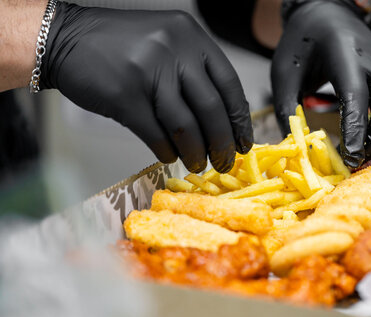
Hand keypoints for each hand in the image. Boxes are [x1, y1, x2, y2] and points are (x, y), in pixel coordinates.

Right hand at [42, 3, 252, 172]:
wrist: (67, 38)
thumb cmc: (121, 45)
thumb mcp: (167, 44)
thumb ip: (195, 75)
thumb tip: (222, 123)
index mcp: (192, 38)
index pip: (230, 85)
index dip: (240, 120)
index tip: (244, 143)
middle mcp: (174, 51)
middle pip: (211, 109)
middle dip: (222, 143)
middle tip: (224, 162)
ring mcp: (148, 72)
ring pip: (185, 126)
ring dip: (195, 153)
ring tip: (197, 164)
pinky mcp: (124, 96)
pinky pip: (155, 134)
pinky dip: (166, 151)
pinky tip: (170, 156)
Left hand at [271, 1, 370, 167]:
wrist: (326, 14)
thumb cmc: (303, 41)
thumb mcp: (284, 73)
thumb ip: (286, 108)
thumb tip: (293, 146)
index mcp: (345, 54)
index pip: (356, 96)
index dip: (355, 130)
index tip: (348, 157)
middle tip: (353, 160)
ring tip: (357, 153)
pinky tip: (363, 139)